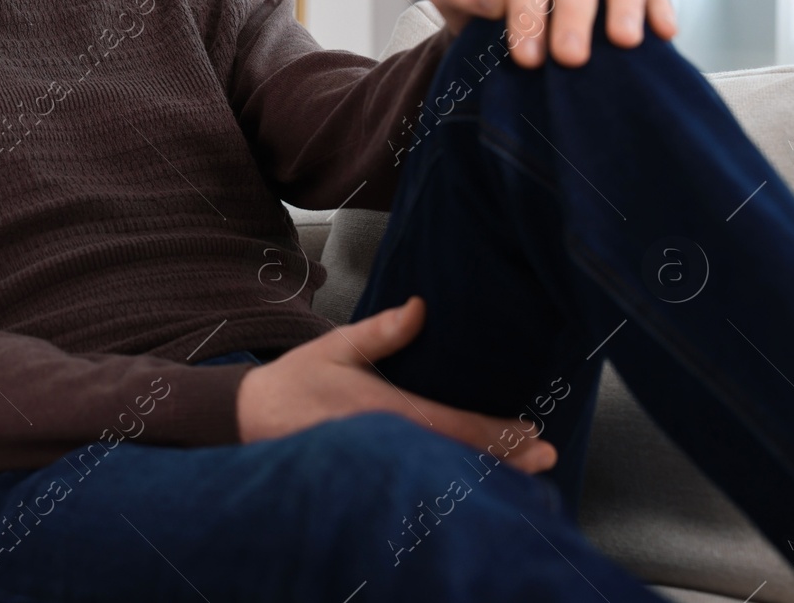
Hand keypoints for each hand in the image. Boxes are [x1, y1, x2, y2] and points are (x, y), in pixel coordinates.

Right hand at [235, 296, 556, 473]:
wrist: (249, 419)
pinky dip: (450, 485)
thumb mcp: (336, 346)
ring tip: (525, 472)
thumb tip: (420, 307)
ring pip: (440, 479)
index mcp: (379, 410)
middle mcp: (383, 444)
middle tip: (544, 457)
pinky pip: (417, 486)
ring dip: (484, 476)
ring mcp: (375, 467)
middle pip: (455, 460)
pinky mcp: (368, 479)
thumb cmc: (295, 382)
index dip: (495, 432)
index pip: (450, 425)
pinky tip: (475, 484)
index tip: (530, 430)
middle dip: (503, 461)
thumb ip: (382, 331)